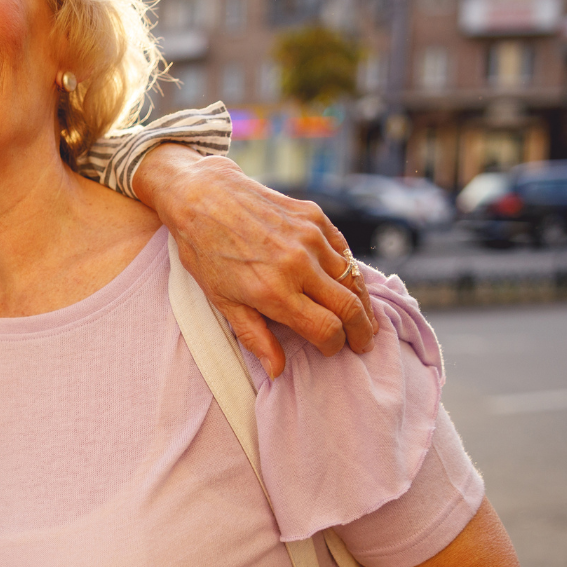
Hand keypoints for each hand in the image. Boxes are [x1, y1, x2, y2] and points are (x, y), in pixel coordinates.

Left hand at [133, 145, 376, 377]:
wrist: (202, 196)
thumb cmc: (205, 253)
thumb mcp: (222, 301)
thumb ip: (255, 336)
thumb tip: (278, 370)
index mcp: (274, 292)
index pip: (325, 329)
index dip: (334, 345)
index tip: (331, 349)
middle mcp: (298, 265)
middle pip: (349, 307)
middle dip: (361, 332)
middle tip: (364, 344)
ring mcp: (310, 237)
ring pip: (352, 278)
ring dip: (363, 303)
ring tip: (365, 318)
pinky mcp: (314, 216)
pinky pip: (343, 250)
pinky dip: (350, 271)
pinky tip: (350, 284)